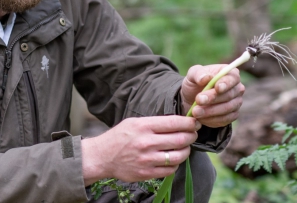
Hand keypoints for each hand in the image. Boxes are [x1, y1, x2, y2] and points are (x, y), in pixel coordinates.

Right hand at [81, 116, 198, 184]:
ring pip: (178, 156)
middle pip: (180, 139)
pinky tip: (173, 159)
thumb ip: (155, 122)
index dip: (190, 123)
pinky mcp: (147, 173)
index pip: (175, 123)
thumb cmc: (120, 137)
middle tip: (193, 134)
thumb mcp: (134, 122)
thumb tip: (179, 122)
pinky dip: (175, 164)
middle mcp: (147, 143)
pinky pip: (170, 169)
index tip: (195, 123)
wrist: (102, 157)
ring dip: (186, 151)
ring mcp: (147, 160)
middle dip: (191, 136)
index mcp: (144, 126)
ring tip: (185, 147)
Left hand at [180, 64, 244, 127]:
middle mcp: (237, 88)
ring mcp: (236, 103)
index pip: (233, 78)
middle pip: (229, 95)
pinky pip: (225, 119)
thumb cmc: (196, 82)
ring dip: (210, 111)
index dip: (226, 83)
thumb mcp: (193, 74)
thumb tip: (205, 78)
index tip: (217, 88)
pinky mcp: (232, 115)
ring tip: (195, 111)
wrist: (193, 99)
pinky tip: (200, 118)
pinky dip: (211, 120)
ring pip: (227, 108)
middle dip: (213, 99)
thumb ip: (198, 74)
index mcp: (230, 74)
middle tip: (198, 100)